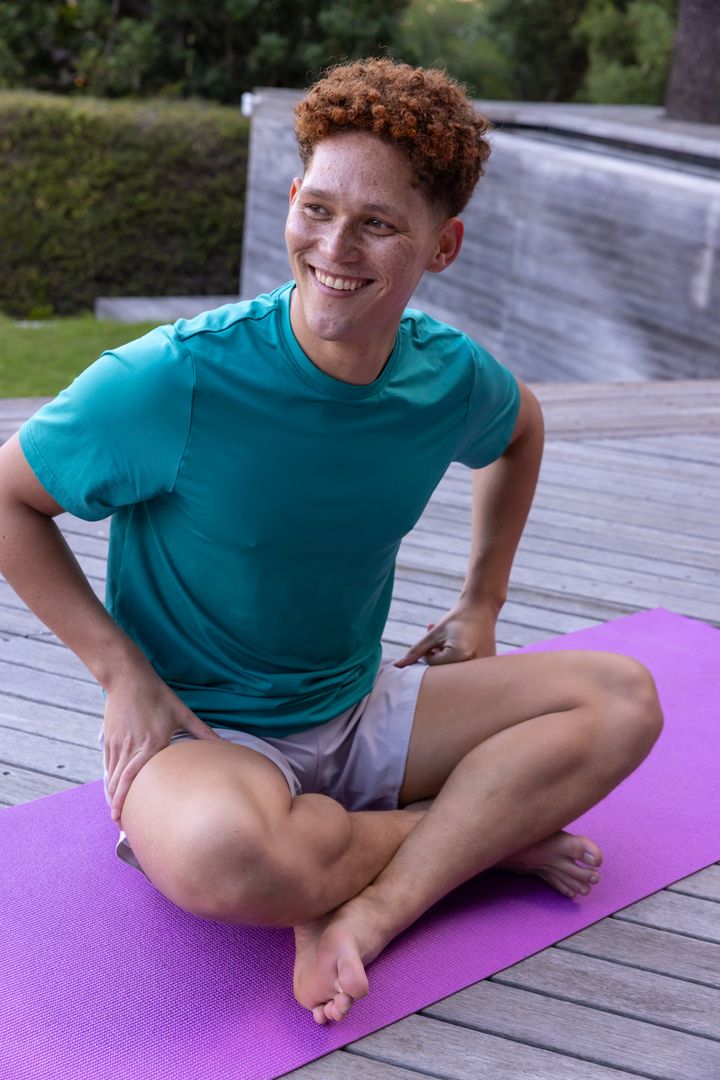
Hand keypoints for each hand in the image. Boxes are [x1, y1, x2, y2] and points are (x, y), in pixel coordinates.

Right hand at [103, 664, 222, 825]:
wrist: (127, 678)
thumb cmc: (157, 695)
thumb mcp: (182, 713)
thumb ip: (202, 732)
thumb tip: (223, 744)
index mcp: (148, 745)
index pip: (132, 780)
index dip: (124, 801)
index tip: (121, 818)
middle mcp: (129, 748)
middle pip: (118, 783)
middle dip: (117, 805)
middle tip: (120, 824)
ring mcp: (116, 744)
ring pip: (111, 776)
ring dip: (112, 795)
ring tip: (117, 811)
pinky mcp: (108, 739)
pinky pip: (108, 765)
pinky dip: (109, 779)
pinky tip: (113, 788)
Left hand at [393, 598, 498, 667]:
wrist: (481, 609)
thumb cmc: (457, 619)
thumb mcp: (434, 632)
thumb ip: (416, 650)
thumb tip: (398, 666)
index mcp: (458, 656)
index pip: (432, 665)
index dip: (431, 652)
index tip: (438, 640)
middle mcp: (472, 665)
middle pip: (444, 671)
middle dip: (439, 657)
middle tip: (446, 640)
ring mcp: (482, 668)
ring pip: (454, 670)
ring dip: (449, 658)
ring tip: (453, 640)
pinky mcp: (487, 668)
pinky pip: (466, 670)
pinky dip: (461, 660)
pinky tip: (464, 645)